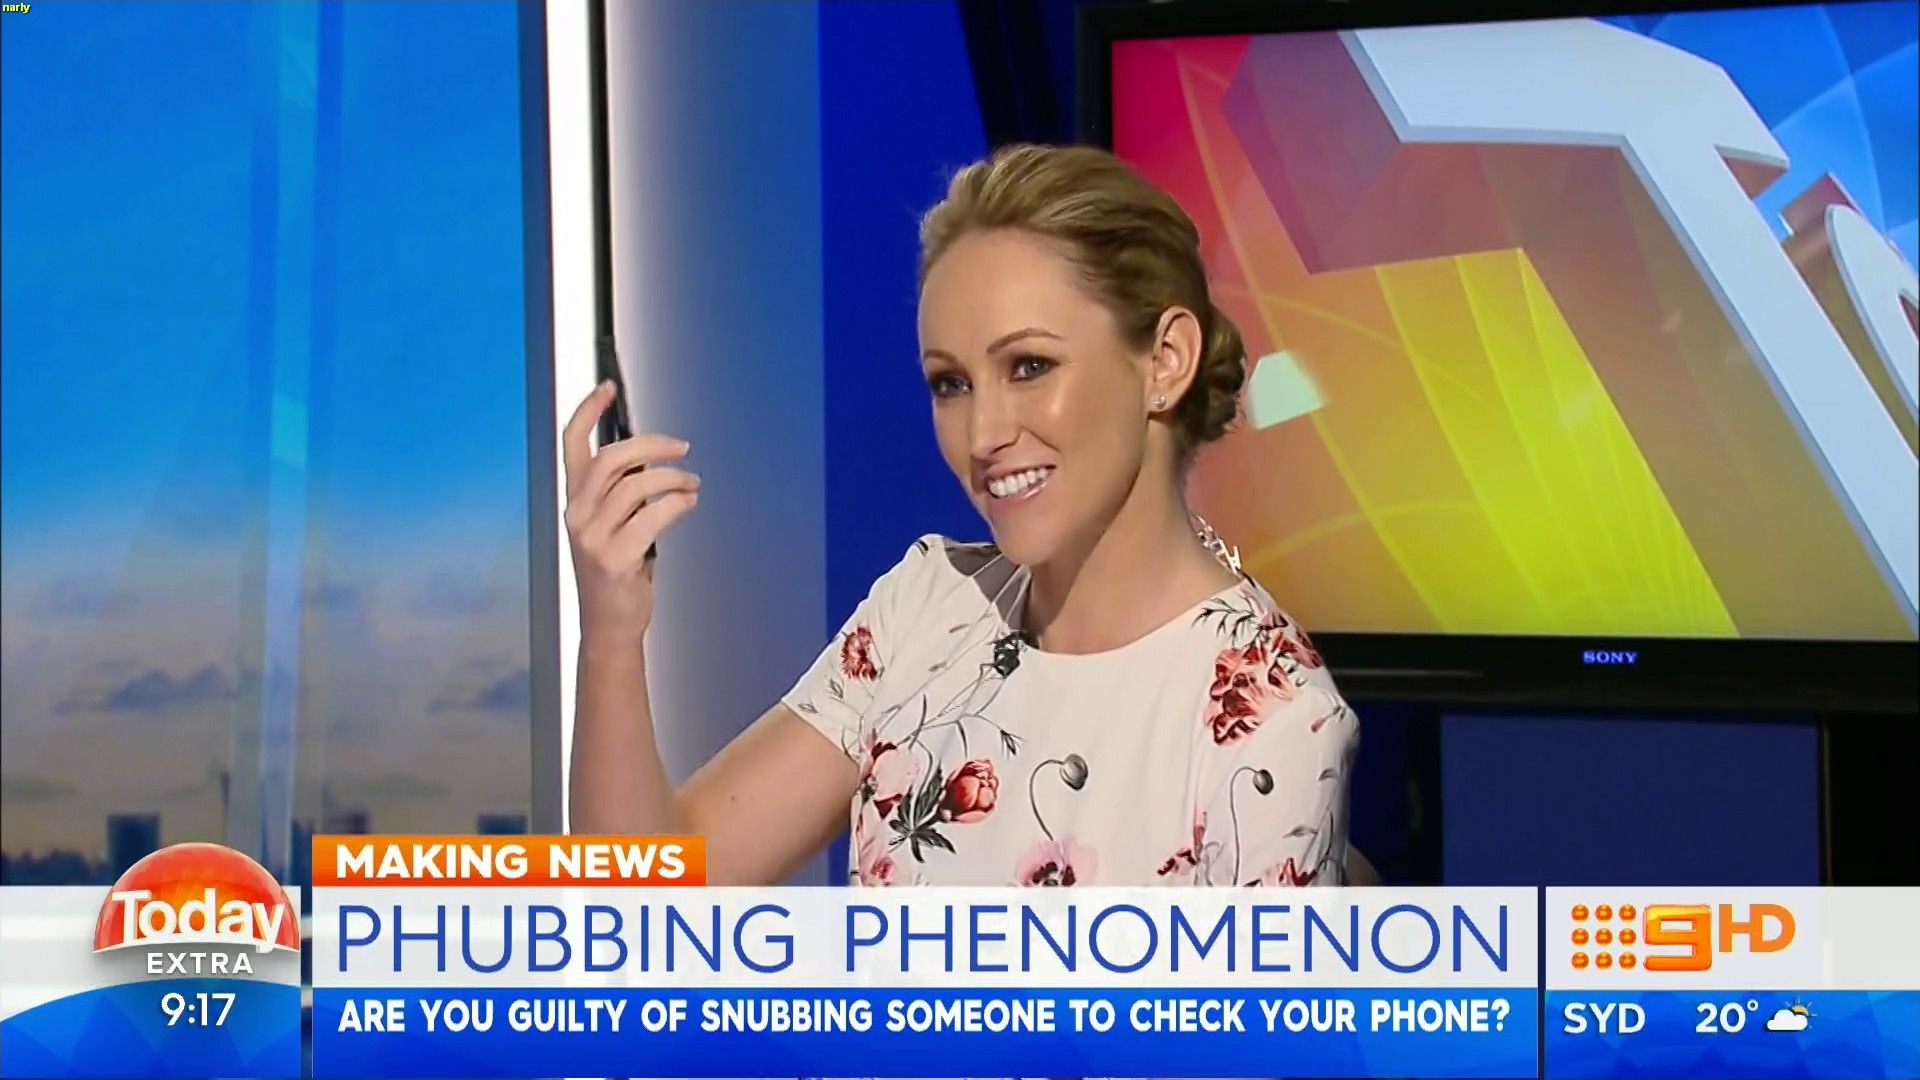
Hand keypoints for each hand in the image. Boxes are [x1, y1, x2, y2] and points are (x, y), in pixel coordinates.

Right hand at [562, 381, 699, 645]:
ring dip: (673, 478)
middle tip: (682, 447)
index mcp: (574, 503)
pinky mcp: (615, 558)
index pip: (572, 445)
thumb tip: (652, 457)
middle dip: (651, 444)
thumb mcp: (610, 525)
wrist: (609, 625)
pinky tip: (690, 502)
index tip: (608, 388)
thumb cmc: (616, 571)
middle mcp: (577, 516)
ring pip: (636, 485)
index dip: (587, 411)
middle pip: (610, 459)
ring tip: (692, 482)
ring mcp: (592, 538)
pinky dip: (677, 503)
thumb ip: (620, 492)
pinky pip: (652, 516)